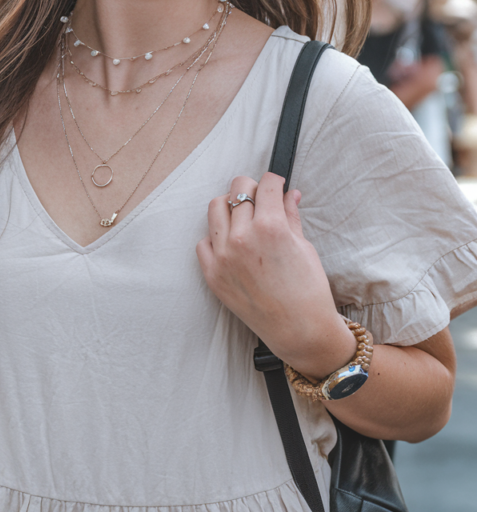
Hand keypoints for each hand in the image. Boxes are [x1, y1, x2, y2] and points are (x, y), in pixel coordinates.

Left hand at [196, 172, 355, 379]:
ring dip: (231, 207)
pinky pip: (204, 242)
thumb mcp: (304, 247)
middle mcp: (242, 238)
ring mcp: (223, 256)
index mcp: (270, 227)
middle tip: (262, 201)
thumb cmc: (308, 291)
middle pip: (238, 190)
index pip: (265, 185)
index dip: (273, 181)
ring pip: (215, 208)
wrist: (299, 330)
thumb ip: (291, 216)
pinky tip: (232, 245)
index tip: (276, 184)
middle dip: (252, 190)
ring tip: (244, 218)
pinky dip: (216, 238)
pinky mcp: (212, 274)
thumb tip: (289, 194)